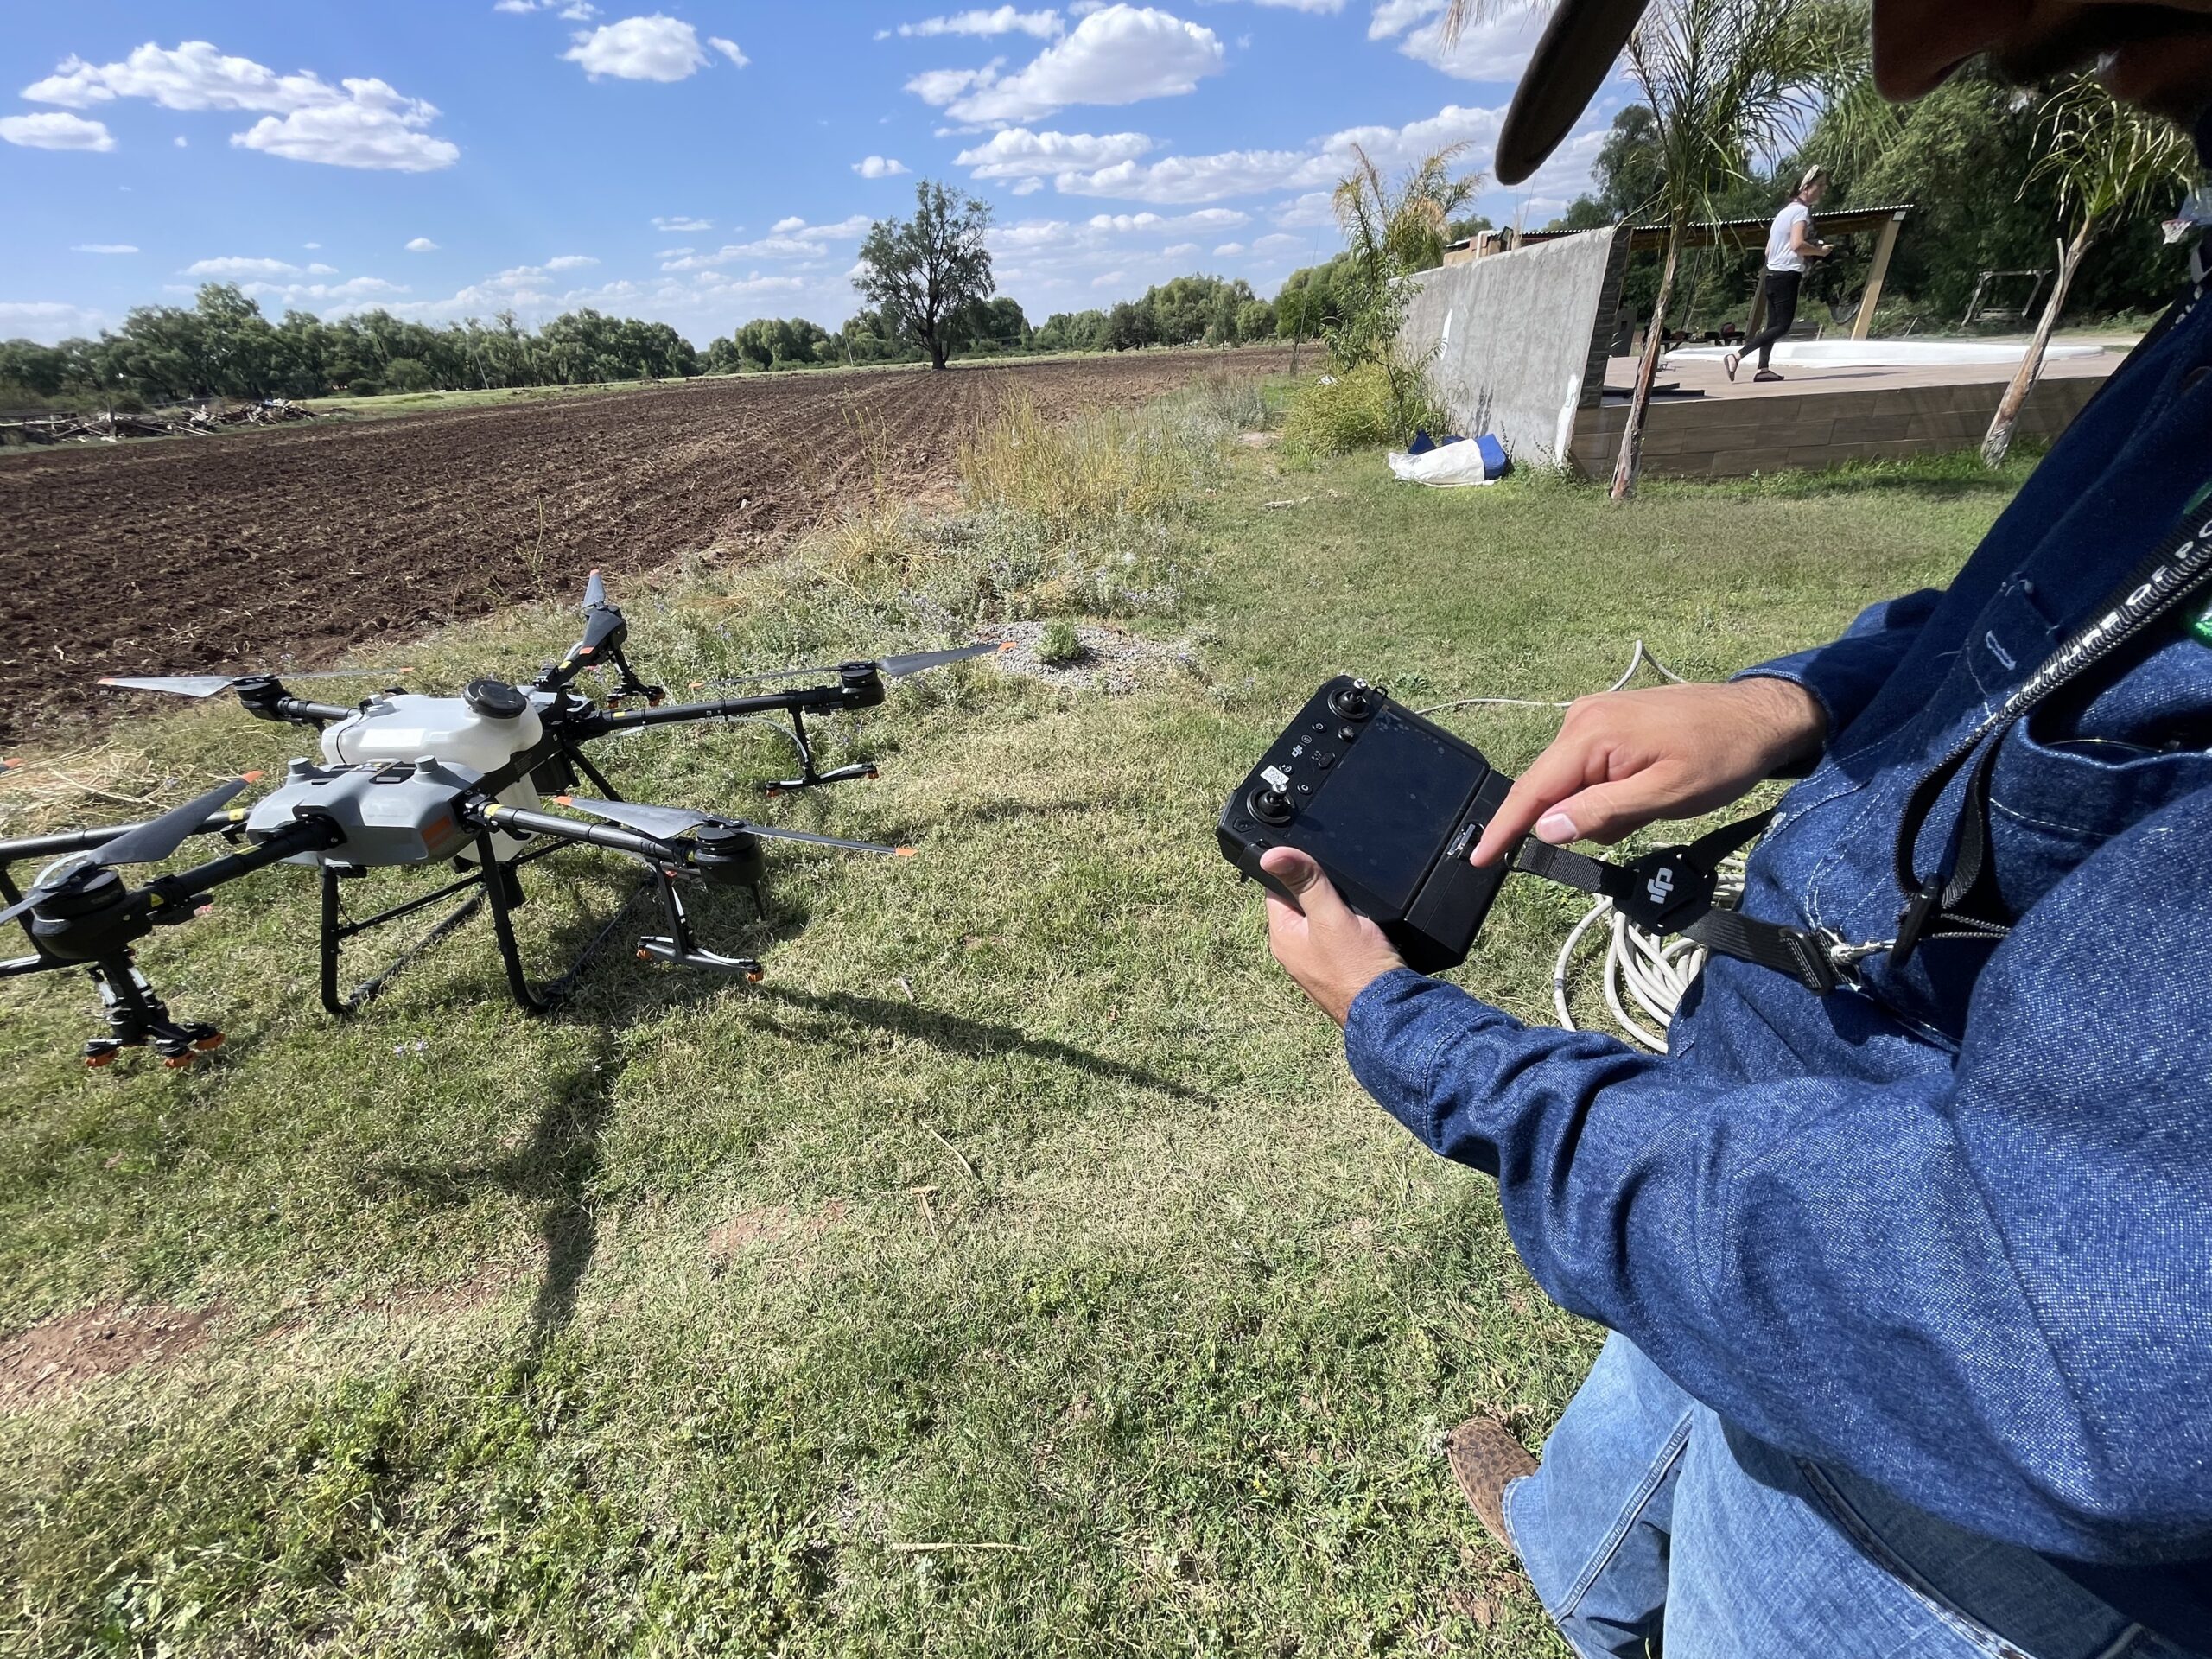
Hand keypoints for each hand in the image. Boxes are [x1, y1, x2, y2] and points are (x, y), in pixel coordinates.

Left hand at [1259, 847, 1405, 1026]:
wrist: (1390, 1011)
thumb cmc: (1360, 968)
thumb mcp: (1331, 915)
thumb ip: (1305, 882)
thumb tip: (1270, 855)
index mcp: (1282, 936)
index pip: (1277, 888)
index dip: (1298, 873)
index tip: (1319, 871)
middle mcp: (1292, 952)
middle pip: (1302, 904)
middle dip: (1322, 894)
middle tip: (1345, 898)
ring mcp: (1313, 964)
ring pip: (1322, 923)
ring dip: (1338, 914)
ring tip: (1357, 919)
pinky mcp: (1334, 972)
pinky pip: (1336, 942)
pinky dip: (1348, 933)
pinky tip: (1363, 936)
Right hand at [1470, 679, 1827, 866]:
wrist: (1757, 717)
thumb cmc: (1720, 757)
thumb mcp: (1664, 796)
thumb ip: (1601, 813)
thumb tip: (1545, 829)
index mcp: (1590, 735)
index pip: (1532, 790)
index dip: (1504, 828)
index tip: (1478, 859)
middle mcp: (1580, 719)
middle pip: (1549, 788)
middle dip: (1576, 819)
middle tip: (1636, 818)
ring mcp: (1592, 716)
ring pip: (1570, 783)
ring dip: (1599, 807)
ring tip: (1652, 800)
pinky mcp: (1605, 721)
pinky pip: (1587, 770)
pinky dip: (1607, 792)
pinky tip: (1645, 789)